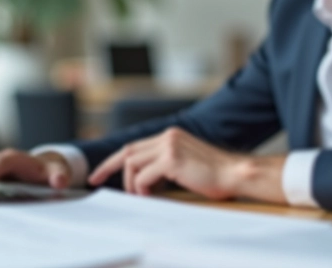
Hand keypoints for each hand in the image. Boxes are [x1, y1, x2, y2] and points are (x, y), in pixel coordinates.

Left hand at [88, 127, 246, 199]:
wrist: (236, 174)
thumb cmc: (216, 176)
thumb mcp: (186, 165)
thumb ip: (165, 166)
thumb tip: (143, 182)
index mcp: (171, 136)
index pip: (135, 146)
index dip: (114, 160)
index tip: (100, 172)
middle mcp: (168, 137)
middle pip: (127, 151)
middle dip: (108, 167)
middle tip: (95, 181)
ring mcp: (169, 146)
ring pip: (132, 164)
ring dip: (132, 184)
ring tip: (142, 196)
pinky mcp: (171, 159)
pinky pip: (144, 176)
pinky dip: (142, 188)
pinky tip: (152, 196)